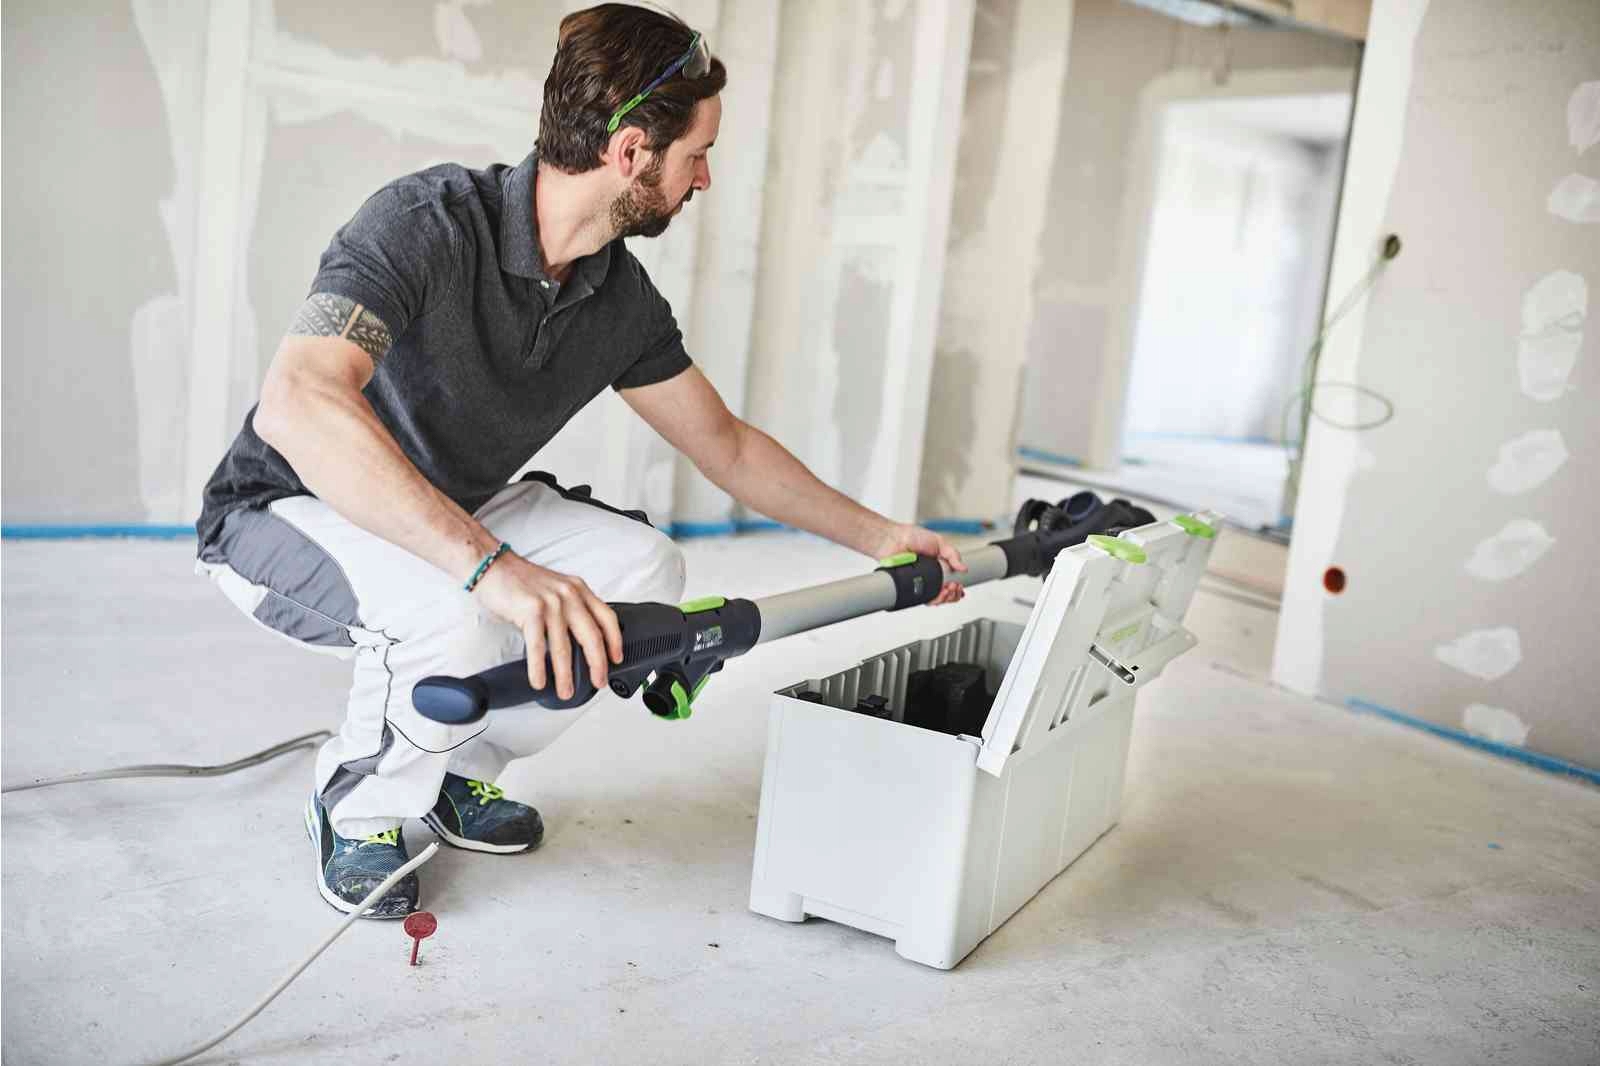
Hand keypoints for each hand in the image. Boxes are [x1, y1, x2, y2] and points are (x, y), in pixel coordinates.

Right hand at [470, 554, 623, 699]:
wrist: (492, 567)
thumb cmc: (521, 581)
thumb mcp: (555, 589)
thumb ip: (570, 609)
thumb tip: (578, 641)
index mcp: (578, 589)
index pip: (607, 617)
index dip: (615, 641)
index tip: (617, 658)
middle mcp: (568, 595)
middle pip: (592, 636)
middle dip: (597, 664)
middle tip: (598, 682)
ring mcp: (551, 603)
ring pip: (564, 647)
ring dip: (565, 675)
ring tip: (565, 690)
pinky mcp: (531, 610)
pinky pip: (538, 646)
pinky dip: (539, 668)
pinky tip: (539, 680)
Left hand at [871, 523, 967, 605]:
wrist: (894, 539)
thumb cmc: (912, 537)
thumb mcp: (939, 542)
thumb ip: (952, 554)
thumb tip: (964, 568)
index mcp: (939, 567)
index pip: (952, 582)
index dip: (957, 588)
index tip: (959, 585)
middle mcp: (930, 576)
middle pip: (946, 594)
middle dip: (953, 594)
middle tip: (953, 587)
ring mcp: (920, 582)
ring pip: (935, 599)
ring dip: (944, 598)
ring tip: (946, 590)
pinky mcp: (911, 587)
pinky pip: (922, 598)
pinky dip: (932, 599)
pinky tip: (936, 593)